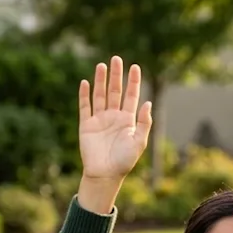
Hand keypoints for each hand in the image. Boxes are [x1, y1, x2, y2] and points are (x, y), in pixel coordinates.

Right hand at [76, 56, 152, 212]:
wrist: (105, 174)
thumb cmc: (124, 161)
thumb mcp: (139, 142)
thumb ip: (144, 123)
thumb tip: (147, 103)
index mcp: (128, 120)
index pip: (131, 96)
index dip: (133, 81)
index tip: (135, 67)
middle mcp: (113, 117)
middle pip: (115, 91)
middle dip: (116, 75)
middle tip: (116, 58)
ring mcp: (99, 120)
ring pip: (100, 95)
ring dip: (100, 80)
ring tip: (102, 65)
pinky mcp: (86, 125)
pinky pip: (85, 107)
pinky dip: (85, 95)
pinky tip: (86, 82)